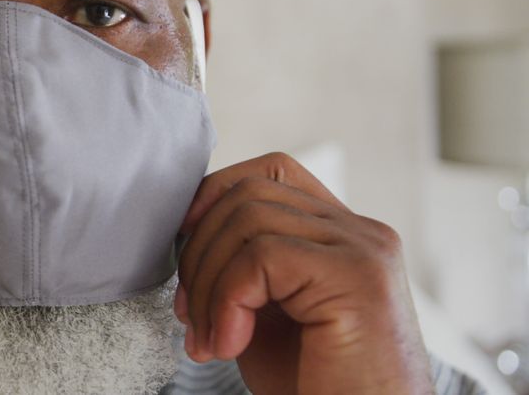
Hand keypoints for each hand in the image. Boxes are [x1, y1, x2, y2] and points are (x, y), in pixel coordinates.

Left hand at [174, 153, 432, 393]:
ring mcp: (364, 249)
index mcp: (340, 234)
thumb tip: (184, 230)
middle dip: (198, 251)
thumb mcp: (265, 313)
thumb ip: (242, 266)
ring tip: (208, 340)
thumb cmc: (316, 387)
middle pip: (249, 192)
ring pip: (248, 219)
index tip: (182, 246)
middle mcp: (360, 232)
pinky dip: (227, 301)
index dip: (214, 196)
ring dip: (208, 284)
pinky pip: (261, 257)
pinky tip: (229, 345)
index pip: (269, 172)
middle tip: (189, 317)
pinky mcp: (358, 276)